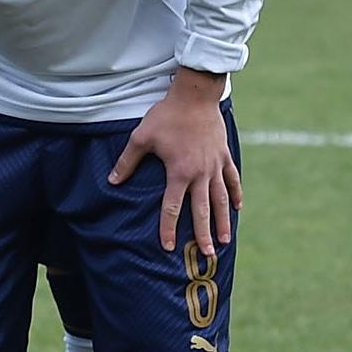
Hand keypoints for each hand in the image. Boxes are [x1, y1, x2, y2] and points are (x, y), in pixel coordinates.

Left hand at [111, 68, 239, 259]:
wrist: (195, 96)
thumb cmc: (165, 116)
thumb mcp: (141, 138)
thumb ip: (128, 162)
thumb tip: (113, 181)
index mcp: (179, 172)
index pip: (171, 207)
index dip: (168, 228)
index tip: (167, 246)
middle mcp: (200, 173)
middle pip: (202, 210)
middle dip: (203, 234)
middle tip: (207, 254)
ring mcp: (215, 165)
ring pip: (221, 199)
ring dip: (223, 220)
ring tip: (224, 240)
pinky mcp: (224, 156)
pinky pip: (232, 179)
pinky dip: (235, 194)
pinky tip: (238, 208)